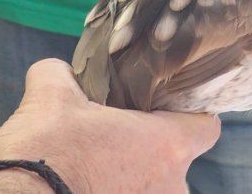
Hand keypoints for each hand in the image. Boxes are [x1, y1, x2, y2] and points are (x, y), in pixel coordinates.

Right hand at [0, 58, 219, 193]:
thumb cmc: (45, 156)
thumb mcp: (49, 96)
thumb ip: (61, 73)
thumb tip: (58, 70)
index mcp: (167, 145)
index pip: (207, 127)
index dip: (192, 115)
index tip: (168, 109)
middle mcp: (172, 186)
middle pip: (178, 159)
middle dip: (150, 148)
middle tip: (115, 136)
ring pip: (155, 187)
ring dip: (133, 178)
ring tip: (96, 167)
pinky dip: (118, 193)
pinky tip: (88, 187)